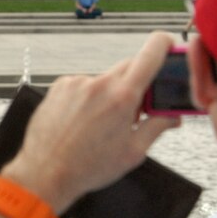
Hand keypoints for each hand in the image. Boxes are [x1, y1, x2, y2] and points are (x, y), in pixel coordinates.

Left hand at [1, 31, 180, 212]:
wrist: (45, 173)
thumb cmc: (87, 167)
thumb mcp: (133, 152)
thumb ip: (157, 127)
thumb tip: (172, 117)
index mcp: (122, 97)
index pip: (151, 53)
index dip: (164, 44)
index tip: (168, 45)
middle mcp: (99, 84)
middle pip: (129, 67)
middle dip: (137, 83)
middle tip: (135, 110)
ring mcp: (77, 83)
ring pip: (104, 80)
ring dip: (108, 95)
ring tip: (99, 125)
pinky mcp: (59, 87)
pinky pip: (82, 86)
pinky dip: (87, 99)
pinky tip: (82, 122)